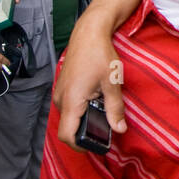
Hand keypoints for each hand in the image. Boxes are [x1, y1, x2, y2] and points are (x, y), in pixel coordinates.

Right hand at [53, 25, 126, 147]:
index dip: (80, 146)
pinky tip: (94, 100)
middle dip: (84, 133)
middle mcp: (60, 98)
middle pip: (67, 129)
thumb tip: (120, 129)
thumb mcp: (112, 83)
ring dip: (82, 120)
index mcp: (71, 100)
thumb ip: (115, 109)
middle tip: (103, 129)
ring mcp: (59, 92)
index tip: (95, 145)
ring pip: (68, 117)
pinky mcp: (62, 87)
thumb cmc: (99, 54)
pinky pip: (68, 106)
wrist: (89, 33)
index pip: (67, 135)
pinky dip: (79, 110)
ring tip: (101, 111)